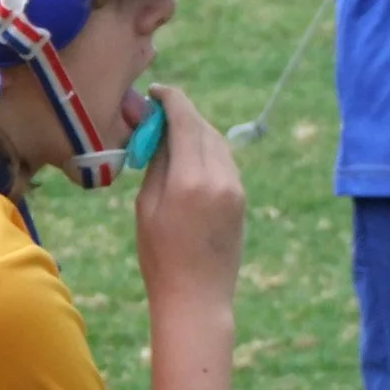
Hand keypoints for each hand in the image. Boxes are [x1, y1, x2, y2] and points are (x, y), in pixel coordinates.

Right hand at [133, 86, 243, 326]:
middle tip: (156, 118)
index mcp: (190, 179)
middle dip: (181, 116)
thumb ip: (157, 164)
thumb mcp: (147, 207)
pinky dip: (206, 153)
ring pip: (216, 143)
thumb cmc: (160, 257)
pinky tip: (187, 165)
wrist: (197, 296)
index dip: (170, 100)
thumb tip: (160, 132)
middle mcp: (219, 177)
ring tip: (169, 142)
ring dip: (194, 134)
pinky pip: (224, 162)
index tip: (155, 92)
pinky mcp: (242, 198)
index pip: (185, 120)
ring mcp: (235, 187)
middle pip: (202, 127)